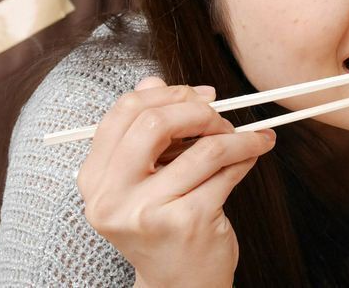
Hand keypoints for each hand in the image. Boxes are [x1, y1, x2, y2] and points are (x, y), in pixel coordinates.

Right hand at [77, 77, 275, 286]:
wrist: (179, 285)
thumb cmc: (164, 223)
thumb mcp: (144, 179)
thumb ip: (146, 131)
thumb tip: (152, 81)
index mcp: (96, 179)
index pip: (124, 113)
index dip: (166, 95)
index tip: (198, 96)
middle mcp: (112, 197)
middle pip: (154, 123)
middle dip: (198, 111)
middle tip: (221, 116)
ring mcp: (148, 212)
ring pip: (203, 148)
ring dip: (236, 136)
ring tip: (250, 138)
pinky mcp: (187, 222)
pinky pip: (225, 172)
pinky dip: (247, 156)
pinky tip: (252, 156)